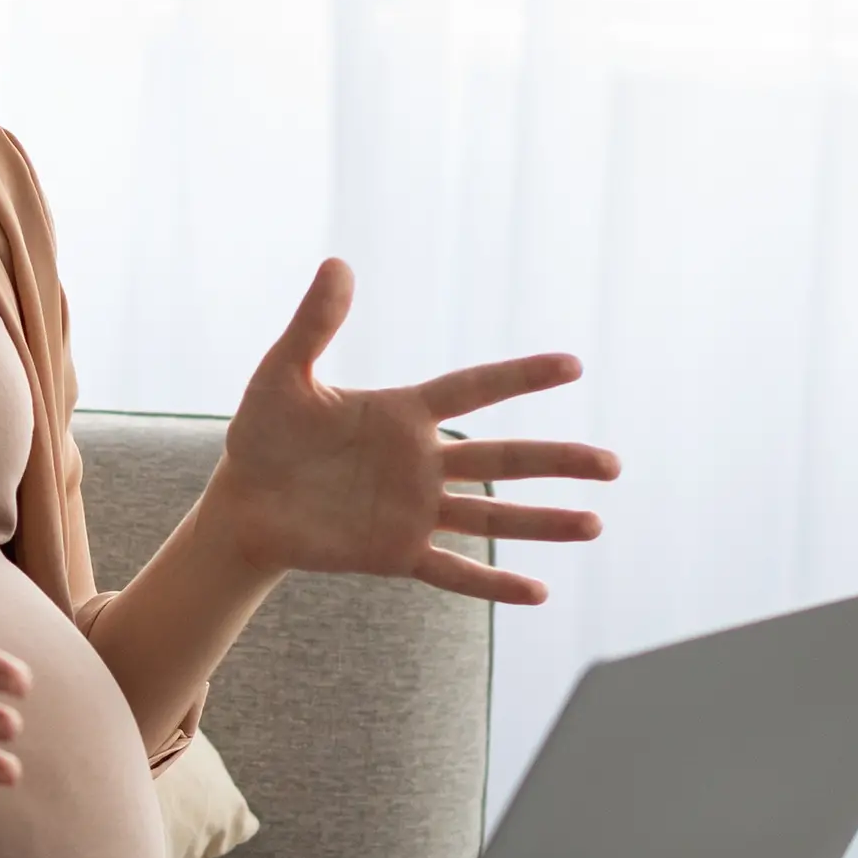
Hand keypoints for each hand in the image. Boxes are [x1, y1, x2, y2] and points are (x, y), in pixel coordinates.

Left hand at [204, 261, 618, 606]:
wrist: (243, 503)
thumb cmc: (263, 435)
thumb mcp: (284, 374)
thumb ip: (314, 325)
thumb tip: (338, 263)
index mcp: (404, 415)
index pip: (474, 390)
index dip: (522, 377)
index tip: (573, 365)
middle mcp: (421, 464)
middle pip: (503, 459)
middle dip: (558, 461)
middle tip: (613, 466)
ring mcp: (414, 511)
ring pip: (491, 517)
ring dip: (543, 522)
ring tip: (595, 525)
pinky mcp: (396, 553)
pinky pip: (453, 571)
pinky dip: (493, 584)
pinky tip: (539, 594)